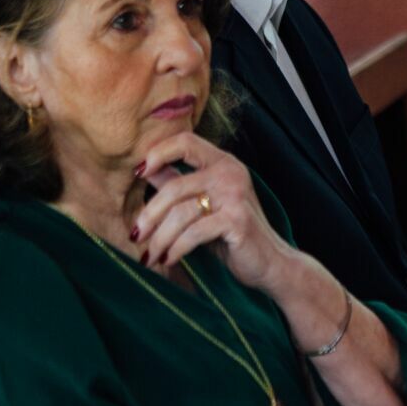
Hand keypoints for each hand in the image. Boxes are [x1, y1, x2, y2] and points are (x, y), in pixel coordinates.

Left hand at [132, 131, 288, 289]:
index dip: (158, 152)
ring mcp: (236, 195)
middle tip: (136, 235)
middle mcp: (230, 172)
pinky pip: (194, 233)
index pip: (186, 142)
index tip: (138, 172)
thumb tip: (144, 169)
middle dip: (150, 214)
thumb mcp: (203, 205)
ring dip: (161, 238)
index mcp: (222, 162)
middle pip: (175, 186)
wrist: (270, 263)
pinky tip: (170, 259)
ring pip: (181, 213)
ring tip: (151, 255)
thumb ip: (177, 183)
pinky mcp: (237, 220)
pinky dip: (177, 248)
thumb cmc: (231, 234)